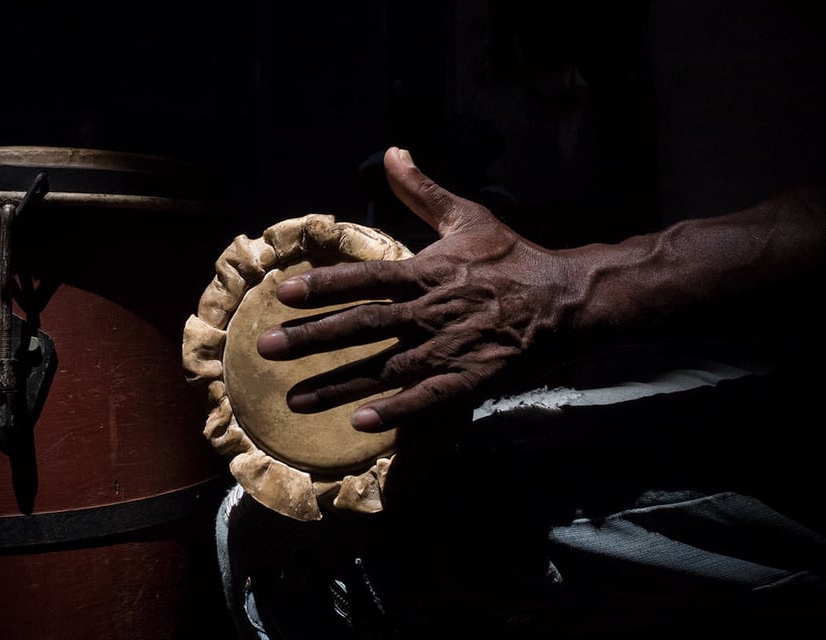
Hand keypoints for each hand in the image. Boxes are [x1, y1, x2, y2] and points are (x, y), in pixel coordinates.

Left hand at [257, 147, 576, 431]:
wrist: (566, 299)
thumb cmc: (513, 258)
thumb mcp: (468, 217)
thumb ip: (423, 191)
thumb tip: (392, 152)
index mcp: (427, 271)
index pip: (365, 278)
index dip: (323, 286)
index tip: (282, 294)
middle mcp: (430, 310)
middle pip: (361, 326)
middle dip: (311, 338)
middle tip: (266, 349)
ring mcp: (448, 347)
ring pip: (384, 368)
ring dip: (337, 384)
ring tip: (295, 399)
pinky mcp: (470, 378)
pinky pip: (427, 399)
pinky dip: (395, 411)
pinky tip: (359, 423)